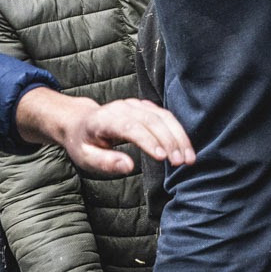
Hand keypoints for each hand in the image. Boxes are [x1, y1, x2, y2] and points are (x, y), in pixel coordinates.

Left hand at [18, 89, 193, 175]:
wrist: (82, 121)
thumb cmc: (83, 142)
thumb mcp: (85, 157)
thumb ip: (105, 162)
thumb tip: (129, 166)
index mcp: (104, 119)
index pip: (130, 127)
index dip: (148, 140)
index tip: (162, 158)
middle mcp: (122, 107)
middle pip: (152, 121)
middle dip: (170, 141)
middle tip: (181, 163)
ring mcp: (136, 104)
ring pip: (163, 117)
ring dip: (179, 137)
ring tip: (188, 159)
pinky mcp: (146, 107)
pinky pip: (166, 116)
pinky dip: (178, 132)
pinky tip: (185, 148)